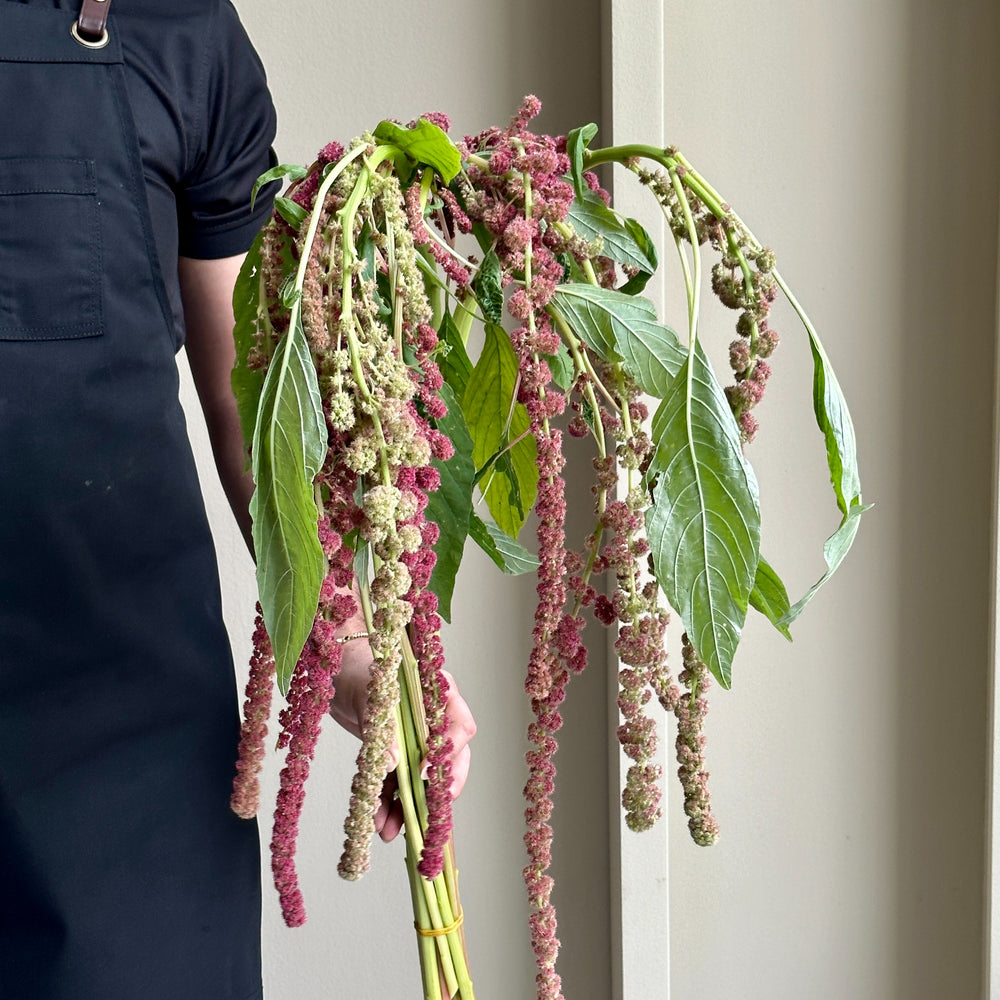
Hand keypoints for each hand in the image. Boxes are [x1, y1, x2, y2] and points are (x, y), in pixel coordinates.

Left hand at [330, 637, 475, 843]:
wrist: (338, 673)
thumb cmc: (359, 669)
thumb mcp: (368, 694)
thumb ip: (381, 724)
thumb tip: (392, 762)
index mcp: (437, 693)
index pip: (459, 724)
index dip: (449, 752)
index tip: (426, 771)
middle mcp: (434, 718)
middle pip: (451, 758)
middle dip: (440, 789)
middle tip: (430, 812)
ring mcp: (417, 738)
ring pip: (424, 778)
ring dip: (410, 806)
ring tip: (390, 830)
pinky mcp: (398, 753)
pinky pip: (400, 783)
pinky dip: (390, 804)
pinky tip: (379, 822)